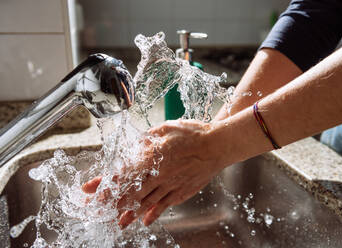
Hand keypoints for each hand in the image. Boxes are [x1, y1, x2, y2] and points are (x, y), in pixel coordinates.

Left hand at [83, 119, 229, 227]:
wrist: (218, 145)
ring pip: (146, 202)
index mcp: (152, 157)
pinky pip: (165, 205)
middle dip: (112, 202)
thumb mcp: (166, 128)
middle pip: (130, 192)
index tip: (91, 190)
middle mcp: (159, 174)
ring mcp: (171, 185)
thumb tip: (135, 146)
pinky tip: (145, 221)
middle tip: (98, 211)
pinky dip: (153, 214)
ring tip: (117, 222)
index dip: (105, 183)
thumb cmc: (193, 133)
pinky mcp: (183, 191)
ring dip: (129, 213)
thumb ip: (148, 138)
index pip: (123, 174)